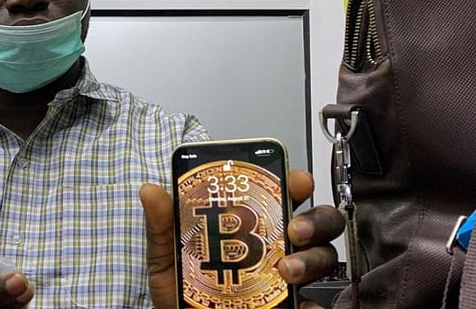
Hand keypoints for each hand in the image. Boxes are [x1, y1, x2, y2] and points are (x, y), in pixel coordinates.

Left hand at [140, 169, 345, 308]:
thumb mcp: (167, 257)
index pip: (282, 195)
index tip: (296, 180)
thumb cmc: (181, 294)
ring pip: (324, 258)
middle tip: (294, 228)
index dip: (296, 182)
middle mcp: (276, 249)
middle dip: (315, 219)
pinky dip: (315, 304)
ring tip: (286, 270)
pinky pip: (318, 305)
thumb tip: (151, 192)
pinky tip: (302, 305)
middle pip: (316, 224)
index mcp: (250, 228)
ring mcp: (289, 281)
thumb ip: (162, 226)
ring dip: (312, 259)